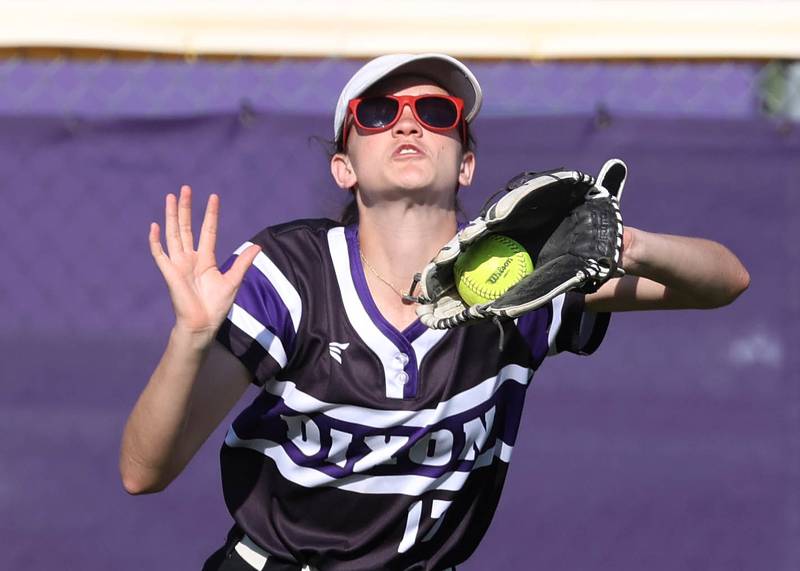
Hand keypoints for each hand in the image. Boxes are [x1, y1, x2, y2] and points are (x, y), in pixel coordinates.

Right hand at [149, 185, 259, 338]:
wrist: (202, 324)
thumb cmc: (217, 306)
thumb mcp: (234, 281)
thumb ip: (243, 263)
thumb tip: (258, 246)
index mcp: (206, 259)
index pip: (208, 230)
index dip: (210, 214)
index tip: (213, 197)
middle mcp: (191, 258)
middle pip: (187, 227)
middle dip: (187, 208)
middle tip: (186, 188)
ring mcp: (178, 264)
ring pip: (173, 234)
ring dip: (172, 216)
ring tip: (171, 197)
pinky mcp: (169, 273)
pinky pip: (160, 254)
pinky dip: (156, 241)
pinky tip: (155, 226)